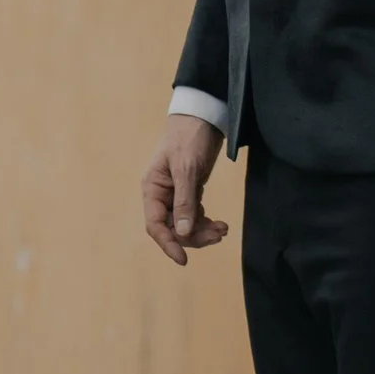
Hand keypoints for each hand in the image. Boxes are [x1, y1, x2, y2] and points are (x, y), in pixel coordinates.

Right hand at [142, 113, 229, 265]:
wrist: (204, 114)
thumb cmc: (189, 136)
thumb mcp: (187, 168)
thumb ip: (184, 200)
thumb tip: (181, 231)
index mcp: (152, 187)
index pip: (155, 224)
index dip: (168, 244)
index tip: (183, 260)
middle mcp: (161, 193)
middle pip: (172, 227)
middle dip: (193, 236)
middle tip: (218, 235)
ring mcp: (176, 193)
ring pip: (185, 223)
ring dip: (202, 230)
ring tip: (223, 229)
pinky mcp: (190, 190)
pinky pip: (194, 214)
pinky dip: (206, 222)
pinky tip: (220, 224)